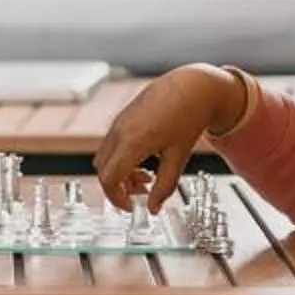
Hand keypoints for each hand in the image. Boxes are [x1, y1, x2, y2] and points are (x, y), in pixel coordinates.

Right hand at [93, 64, 248, 208]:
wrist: (192, 85)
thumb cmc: (188, 116)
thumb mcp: (179, 156)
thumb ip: (165, 185)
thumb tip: (154, 208)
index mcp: (133, 141)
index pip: (109, 178)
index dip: (117, 197)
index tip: (132, 207)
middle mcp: (120, 131)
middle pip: (102, 170)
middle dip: (118, 187)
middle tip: (143, 192)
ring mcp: (118, 123)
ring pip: (105, 158)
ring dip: (120, 173)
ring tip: (148, 176)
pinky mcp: (122, 119)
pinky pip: (112, 146)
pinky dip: (122, 160)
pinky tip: (146, 160)